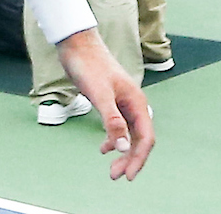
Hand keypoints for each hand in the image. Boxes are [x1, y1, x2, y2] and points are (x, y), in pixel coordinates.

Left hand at [56, 28, 154, 180]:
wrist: (76, 44)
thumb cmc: (88, 66)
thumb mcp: (99, 94)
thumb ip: (112, 120)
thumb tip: (123, 147)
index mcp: (137, 102)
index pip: (145, 138)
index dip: (139, 158)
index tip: (128, 176)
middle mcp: (133, 104)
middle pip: (138, 139)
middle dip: (129, 158)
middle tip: (116, 176)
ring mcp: (122, 102)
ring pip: (128, 134)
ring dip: (121, 151)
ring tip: (110, 168)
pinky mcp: (110, 100)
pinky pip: (118, 126)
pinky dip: (113, 139)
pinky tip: (103, 148)